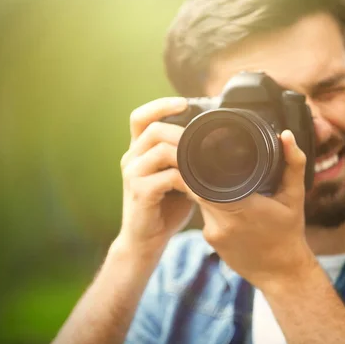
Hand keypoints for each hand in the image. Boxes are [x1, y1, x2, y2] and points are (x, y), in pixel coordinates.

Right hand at [115, 97, 195, 257]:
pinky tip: (197, 187)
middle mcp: (131, 158)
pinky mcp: (139, 192)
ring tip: (203, 165)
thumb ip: (185, 159)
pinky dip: (187, 180)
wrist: (145, 241)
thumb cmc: (164, 208)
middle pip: (153, 129)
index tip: (184, 102)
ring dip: (186, 155)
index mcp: (138, 151)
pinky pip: (166, 176)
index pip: (140, 117)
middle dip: (181, 132)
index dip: (160, 105)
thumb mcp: (175, 177)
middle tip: (202, 142)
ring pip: (160, 150)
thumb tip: (214, 143)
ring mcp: (132, 174)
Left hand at [195, 130, 316, 288]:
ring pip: (198, 200)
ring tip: (220, 178)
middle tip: (209, 157)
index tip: (204, 149)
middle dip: (201, 172)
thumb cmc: (289, 232)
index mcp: (241, 207)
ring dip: (206, 188)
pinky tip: (224, 201)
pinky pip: (204, 214)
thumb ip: (292, 164)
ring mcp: (213, 234)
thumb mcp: (295, 196)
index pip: (204, 180)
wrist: (282, 273)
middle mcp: (222, 222)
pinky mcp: (210, 241)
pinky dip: (211, 205)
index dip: (198, 163)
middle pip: (197, 187)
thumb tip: (286, 135)